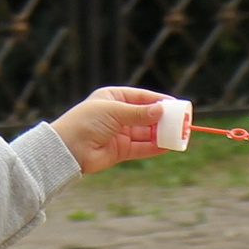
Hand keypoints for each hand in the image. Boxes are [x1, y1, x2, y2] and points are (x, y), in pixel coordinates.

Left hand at [53, 86, 170, 172]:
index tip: (176, 105)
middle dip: (163, 119)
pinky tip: (167, 146)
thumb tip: (161, 110)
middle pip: (146, 116)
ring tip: (178, 135)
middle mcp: (117, 115)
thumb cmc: (86, 122)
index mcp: (113, 98)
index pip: (141, 97)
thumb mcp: (114, 112)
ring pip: (145, 133)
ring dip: (161, 134)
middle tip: (181, 121)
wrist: (67, 149)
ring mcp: (119, 133)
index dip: (158, 100)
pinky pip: (142, 148)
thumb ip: (139, 113)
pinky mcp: (120, 150)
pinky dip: (154, 147)